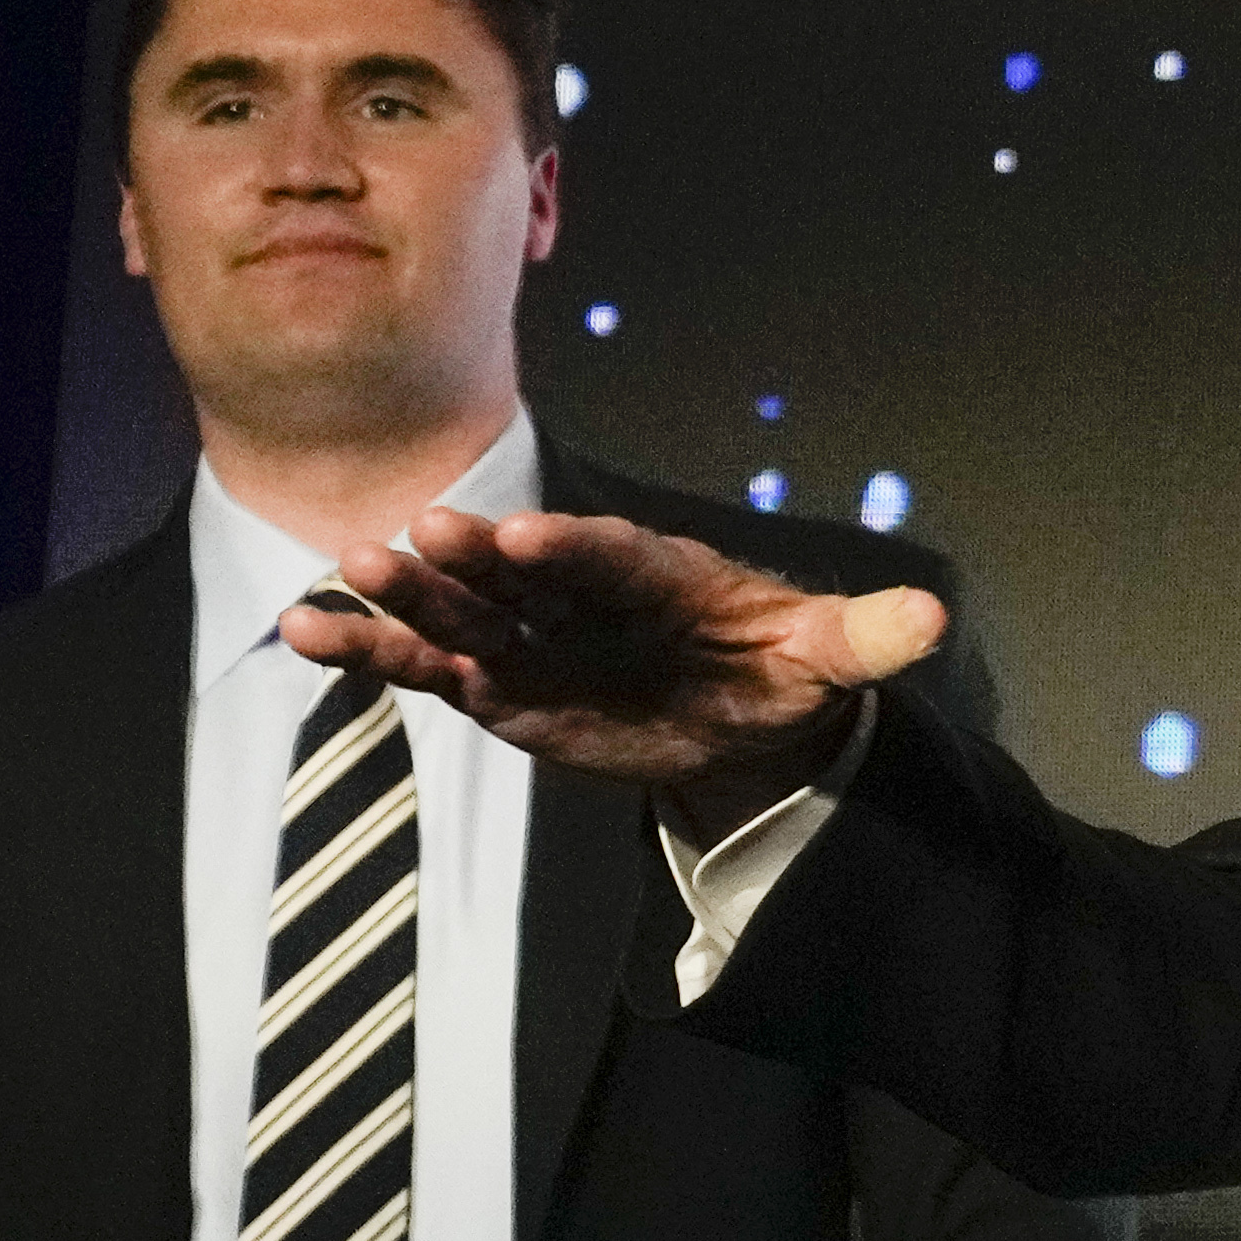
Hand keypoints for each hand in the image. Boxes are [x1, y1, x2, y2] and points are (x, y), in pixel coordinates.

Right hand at [281, 507, 944, 832]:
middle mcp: (580, 590)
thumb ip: (869, 637)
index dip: (567, 544)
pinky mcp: (500, 684)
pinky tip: (306, 635)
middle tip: (412, 533)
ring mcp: (533, 636)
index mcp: (656, 570)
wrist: (740, 708)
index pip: (608, 554)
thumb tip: (933, 621)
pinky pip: (429, 665)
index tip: (523, 533)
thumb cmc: (779, 663)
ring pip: (462, 612)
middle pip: (518, 571)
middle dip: (466, 556)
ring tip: (337, 578)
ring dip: (403, 597)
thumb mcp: (832, 655)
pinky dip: (372, 653)